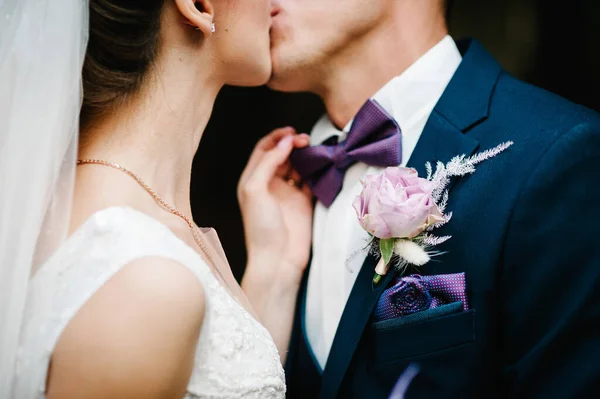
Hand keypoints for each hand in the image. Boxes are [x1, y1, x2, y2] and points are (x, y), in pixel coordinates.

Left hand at [238, 127, 312, 278]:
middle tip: (306, 140)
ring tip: (315, 150)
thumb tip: (286, 141)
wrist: (278, 259)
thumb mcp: (255, 189)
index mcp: (253, 179)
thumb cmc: (261, 227)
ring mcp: (287, 193)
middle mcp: (270, 184)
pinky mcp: (303, 202)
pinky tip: (322, 164)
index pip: (264, 149)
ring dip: (305, 156)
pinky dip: (316, 171)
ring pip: (297, 166)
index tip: (291, 132)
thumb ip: (268, 162)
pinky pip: (311, 180)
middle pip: (282, 155)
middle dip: (293, 144)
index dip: (277, 137)